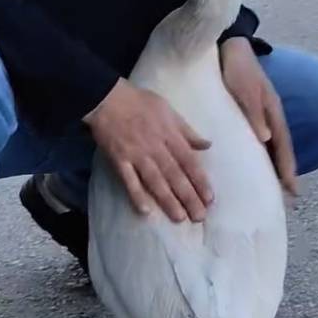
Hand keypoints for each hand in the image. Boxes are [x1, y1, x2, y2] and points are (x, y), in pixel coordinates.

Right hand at [85, 79, 212, 222]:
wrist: (107, 98)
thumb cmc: (141, 102)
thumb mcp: (169, 111)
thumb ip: (187, 131)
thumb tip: (207, 145)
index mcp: (170, 136)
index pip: (189, 162)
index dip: (200, 181)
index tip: (209, 199)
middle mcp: (156, 149)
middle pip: (175, 176)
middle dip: (188, 197)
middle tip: (199, 216)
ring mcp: (137, 156)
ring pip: (156, 182)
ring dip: (168, 201)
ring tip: (179, 218)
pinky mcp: (119, 161)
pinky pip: (129, 181)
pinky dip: (137, 195)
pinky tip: (146, 211)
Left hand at [220, 38, 297, 197]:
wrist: (231, 47)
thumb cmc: (238, 68)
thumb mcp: (246, 90)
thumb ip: (255, 113)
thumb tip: (267, 139)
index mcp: (273, 112)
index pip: (283, 146)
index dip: (288, 167)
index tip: (292, 188)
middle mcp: (271, 116)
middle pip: (281, 149)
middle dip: (285, 171)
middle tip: (289, 195)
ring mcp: (263, 114)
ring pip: (272, 145)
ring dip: (275, 164)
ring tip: (276, 185)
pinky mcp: (250, 112)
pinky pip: (261, 137)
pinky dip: (263, 152)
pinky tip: (258, 161)